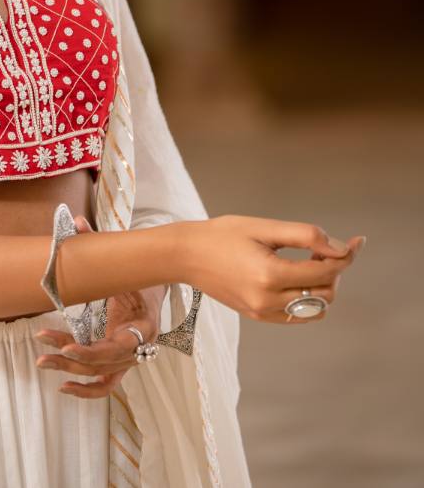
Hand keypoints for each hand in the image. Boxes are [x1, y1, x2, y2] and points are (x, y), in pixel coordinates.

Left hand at [34, 215, 165, 399]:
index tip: (67, 346)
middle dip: (70, 355)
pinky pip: (105, 386)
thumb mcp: (123, 261)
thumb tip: (76, 221)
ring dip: (71, 370)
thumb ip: (99, 243)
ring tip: (43, 361)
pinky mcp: (121, 365)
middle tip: (42, 342)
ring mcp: (131, 360)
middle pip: (103, 363)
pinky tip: (63, 387)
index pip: (119, 347)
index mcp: (144, 324)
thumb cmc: (137, 273)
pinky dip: (86, 391)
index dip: (93, 350)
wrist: (155, 285)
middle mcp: (140, 347)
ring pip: (100, 375)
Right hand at [176, 214, 365, 324]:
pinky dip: (308, 297)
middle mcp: (268, 300)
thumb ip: (304, 235)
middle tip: (322, 246)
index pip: (325, 270)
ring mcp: (263, 312)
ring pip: (316, 307)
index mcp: (270, 275)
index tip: (358, 241)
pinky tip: (297, 275)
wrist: (187, 255)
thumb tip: (341, 248)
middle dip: (334, 269)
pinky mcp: (259, 316)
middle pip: (326, 292)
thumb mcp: (264, 227)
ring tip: (309, 260)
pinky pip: (298, 313)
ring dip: (323, 285)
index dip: (346, 255)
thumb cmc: (223, 234)